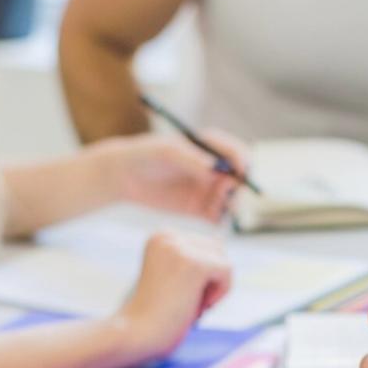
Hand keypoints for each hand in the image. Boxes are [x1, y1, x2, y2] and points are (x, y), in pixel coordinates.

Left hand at [101, 131, 249, 222]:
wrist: (125, 176)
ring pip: (232, 199)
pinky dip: (222, 220)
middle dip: (241, 187)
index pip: (237, 153)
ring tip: (222, 208)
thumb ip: (192, 159)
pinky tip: (214, 220)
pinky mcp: (200, 209)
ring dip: (234, 204)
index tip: (239, 173)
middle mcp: (214, 169)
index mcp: (210, 147)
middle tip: (230, 195)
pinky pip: (219, 216)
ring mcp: (208, 189)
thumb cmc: (145, 155)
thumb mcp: (167, 152)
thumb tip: (216, 170)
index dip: (243, 162)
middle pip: (240, 178)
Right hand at [114, 231, 232, 358]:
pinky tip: (197, 308)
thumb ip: (193, 258)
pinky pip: (227, 271)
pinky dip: (219, 294)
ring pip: (223, 261)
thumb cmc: (154, 314)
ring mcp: (180, 248)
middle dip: (209, 281)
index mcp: (161, 236)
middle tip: (184, 303)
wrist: (136, 334)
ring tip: (188, 304)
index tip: (177, 295)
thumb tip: (220, 239)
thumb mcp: (174, 278)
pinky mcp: (194, 264)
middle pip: (217, 251)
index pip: (205, 247)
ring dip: (213, 289)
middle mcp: (168, 236)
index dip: (200, 278)